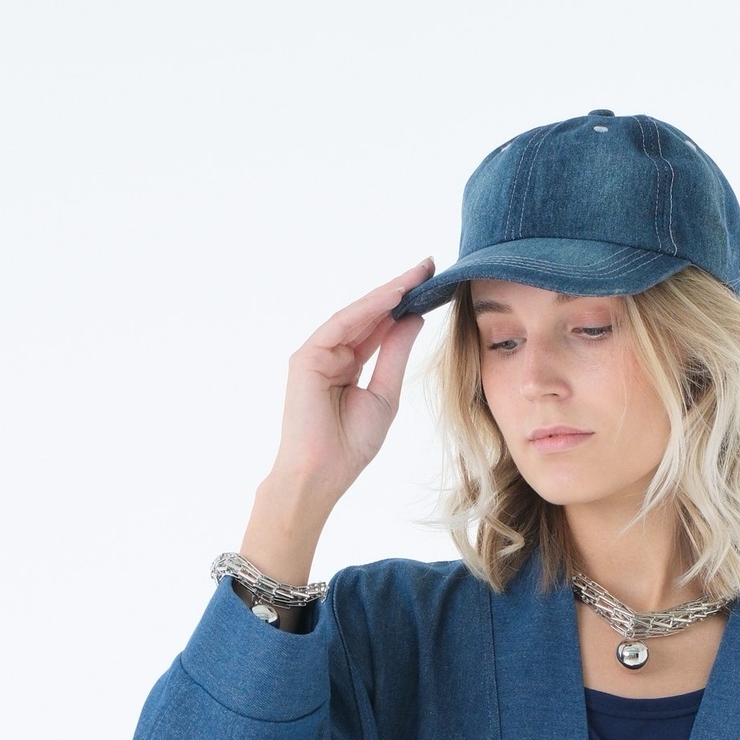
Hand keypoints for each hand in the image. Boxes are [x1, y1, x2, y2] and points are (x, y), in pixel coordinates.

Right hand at [269, 259, 434, 506]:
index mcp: (349, 365)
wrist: (321, 475)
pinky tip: (394, 296)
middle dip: (399, 290)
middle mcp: (332, 353)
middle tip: (429, 265)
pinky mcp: (307, 357)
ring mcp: (317, 353)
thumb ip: (395, 355)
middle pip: (369, 315)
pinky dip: (368, 309)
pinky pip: (342, 325)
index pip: (379, 328)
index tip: (432, 284)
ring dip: (387, 293)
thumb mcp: (385, 395)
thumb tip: (413, 319)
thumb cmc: (350, 446)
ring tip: (417, 275)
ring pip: (357, 315)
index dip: (404, 306)